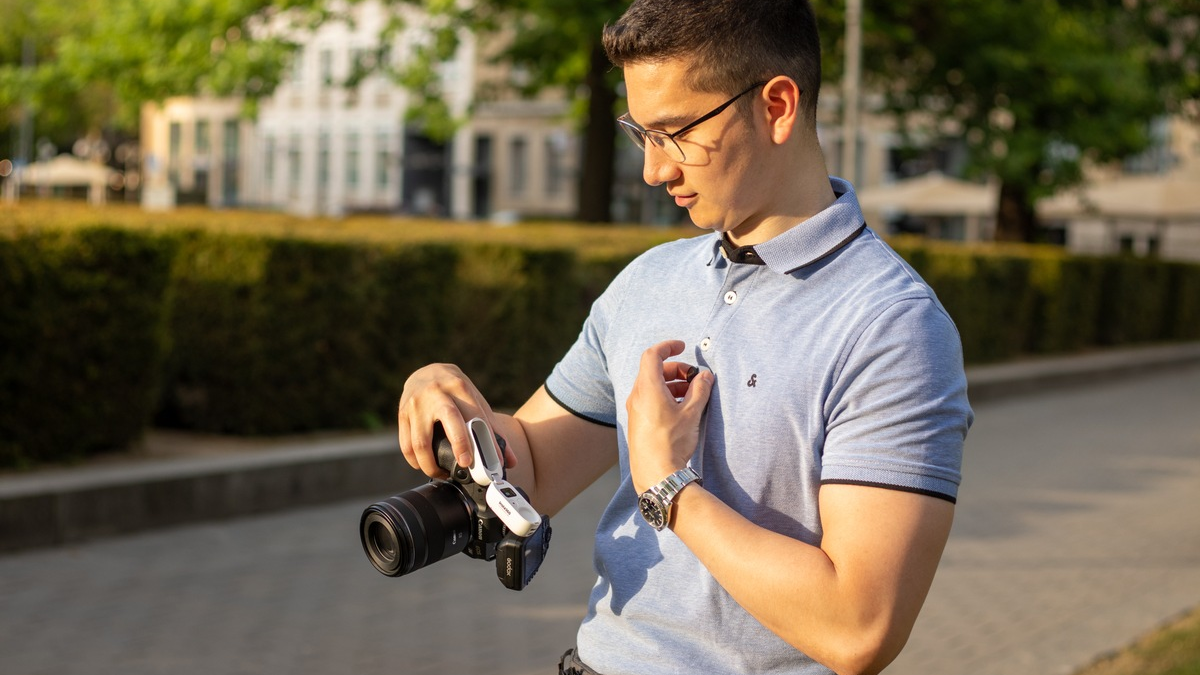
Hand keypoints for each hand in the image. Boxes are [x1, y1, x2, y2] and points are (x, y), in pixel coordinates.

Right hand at [396, 363, 514, 477]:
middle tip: (466, 465)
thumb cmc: (456, 392)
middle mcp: (437, 392)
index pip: (476, 415)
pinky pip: (406, 445)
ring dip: (431, 464)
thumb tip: (509, 461)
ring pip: (421, 441)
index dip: (487, 440)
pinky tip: (424, 466)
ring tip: (441, 473)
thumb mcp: (475, 401)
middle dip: (460, 444)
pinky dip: (415, 461)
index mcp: (460, 387)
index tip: (494, 462)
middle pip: (450, 419)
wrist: (427, 372)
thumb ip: (492, 429)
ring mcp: (417, 403)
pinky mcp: (402, 414)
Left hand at [625, 340, 713, 493]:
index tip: (682, 347)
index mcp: (648, 388)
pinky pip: (649, 399)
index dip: (667, 347)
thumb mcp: (692, 413)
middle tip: (694, 378)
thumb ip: (700, 390)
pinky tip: (681, 409)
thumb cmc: (672, 442)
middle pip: (653, 370)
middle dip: (675, 369)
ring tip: (692, 395)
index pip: (652, 355)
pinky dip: (665, 396)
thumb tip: (705, 377)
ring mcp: (635, 410)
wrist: (656, 473)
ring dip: (672, 384)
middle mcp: (637, 396)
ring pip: (652, 386)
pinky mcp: (637, 422)